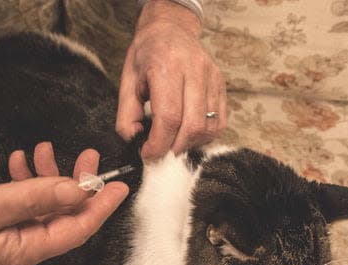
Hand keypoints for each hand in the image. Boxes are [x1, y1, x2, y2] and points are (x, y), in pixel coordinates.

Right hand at [0, 143, 127, 264]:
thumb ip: (30, 199)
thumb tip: (76, 191)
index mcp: (22, 249)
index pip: (76, 230)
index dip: (101, 208)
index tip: (121, 186)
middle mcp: (20, 245)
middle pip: (63, 215)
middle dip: (78, 184)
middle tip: (87, 155)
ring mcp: (6, 233)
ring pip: (43, 203)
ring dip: (49, 176)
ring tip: (44, 149)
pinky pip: (20, 200)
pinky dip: (25, 179)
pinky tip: (21, 159)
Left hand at [116, 0, 226, 159]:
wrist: (170, 29)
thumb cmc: (146, 55)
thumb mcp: (127, 81)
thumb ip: (126, 114)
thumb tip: (134, 141)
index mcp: (165, 67)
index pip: (168, 118)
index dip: (158, 144)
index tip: (147, 154)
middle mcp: (192, 70)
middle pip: (191, 126)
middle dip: (173, 148)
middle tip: (160, 153)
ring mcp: (211, 77)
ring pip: (208, 126)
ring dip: (189, 144)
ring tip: (174, 143)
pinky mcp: (221, 83)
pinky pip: (220, 121)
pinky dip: (205, 136)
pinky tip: (190, 136)